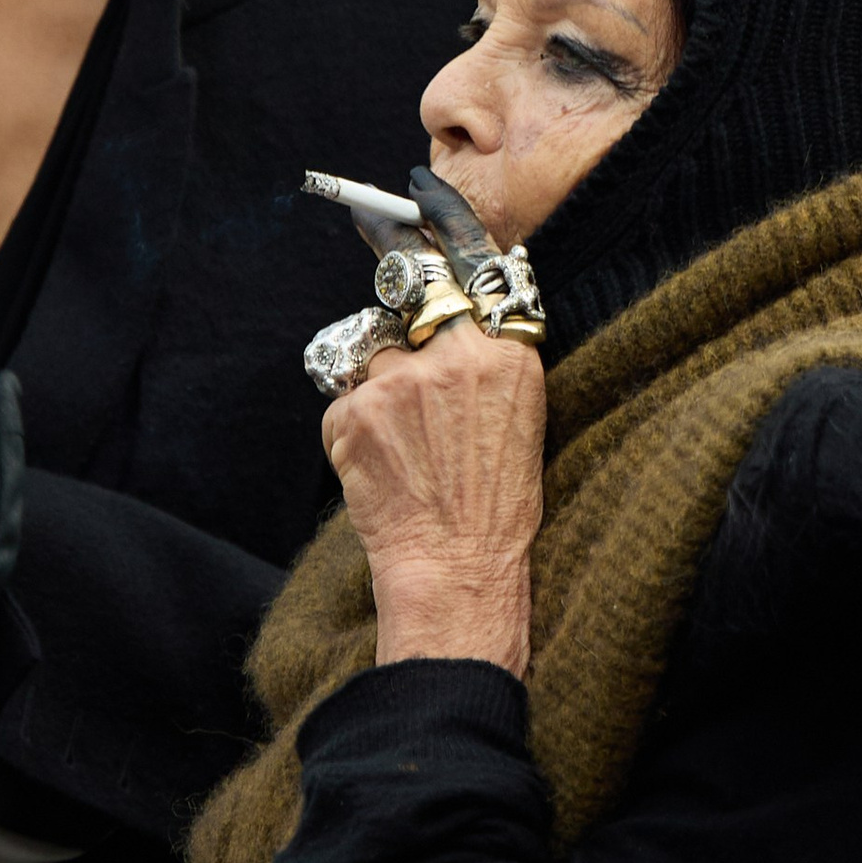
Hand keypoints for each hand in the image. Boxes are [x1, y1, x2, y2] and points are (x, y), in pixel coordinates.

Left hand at [321, 320, 542, 677]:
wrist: (456, 566)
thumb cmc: (496, 511)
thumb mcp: (520, 424)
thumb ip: (487, 373)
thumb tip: (451, 340)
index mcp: (505, 355)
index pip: (460, 296)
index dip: (440, 311)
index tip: (428, 312)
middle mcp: (451, 356)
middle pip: (409, 325)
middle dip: (406, 353)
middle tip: (413, 406)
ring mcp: (398, 381)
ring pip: (371, 362)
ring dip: (377, 395)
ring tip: (400, 450)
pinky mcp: (354, 410)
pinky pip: (341, 404)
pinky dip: (350, 434)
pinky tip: (379, 470)